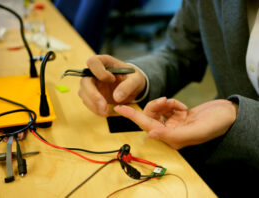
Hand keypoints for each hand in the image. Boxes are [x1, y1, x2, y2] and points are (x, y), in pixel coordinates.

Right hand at [78, 55, 145, 116]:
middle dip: (93, 95)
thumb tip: (117, 97)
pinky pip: (87, 102)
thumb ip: (128, 86)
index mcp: (104, 62)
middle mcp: (94, 72)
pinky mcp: (91, 95)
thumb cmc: (133, 78)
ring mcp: (91, 84)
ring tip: (106, 112)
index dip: (99, 72)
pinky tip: (104, 112)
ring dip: (93, 104)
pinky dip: (95, 109)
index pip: (92, 62)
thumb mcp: (136, 80)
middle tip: (104, 106)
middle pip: (84, 81)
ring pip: (83, 93)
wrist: (132, 87)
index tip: (112, 80)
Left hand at [114, 97, 237, 148]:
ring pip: (157, 111)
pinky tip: (180, 105)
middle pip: (150, 117)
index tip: (119, 108)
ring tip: (174, 103)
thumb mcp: (195, 131)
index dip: (133, 116)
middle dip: (154, 106)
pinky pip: (167, 106)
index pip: (147, 126)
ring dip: (164, 104)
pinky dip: (173, 103)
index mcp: (172, 139)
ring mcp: (173, 124)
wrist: (228, 115)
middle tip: (165, 100)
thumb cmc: (216, 124)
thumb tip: (151, 134)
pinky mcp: (178, 115)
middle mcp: (170, 132)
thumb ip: (172, 135)